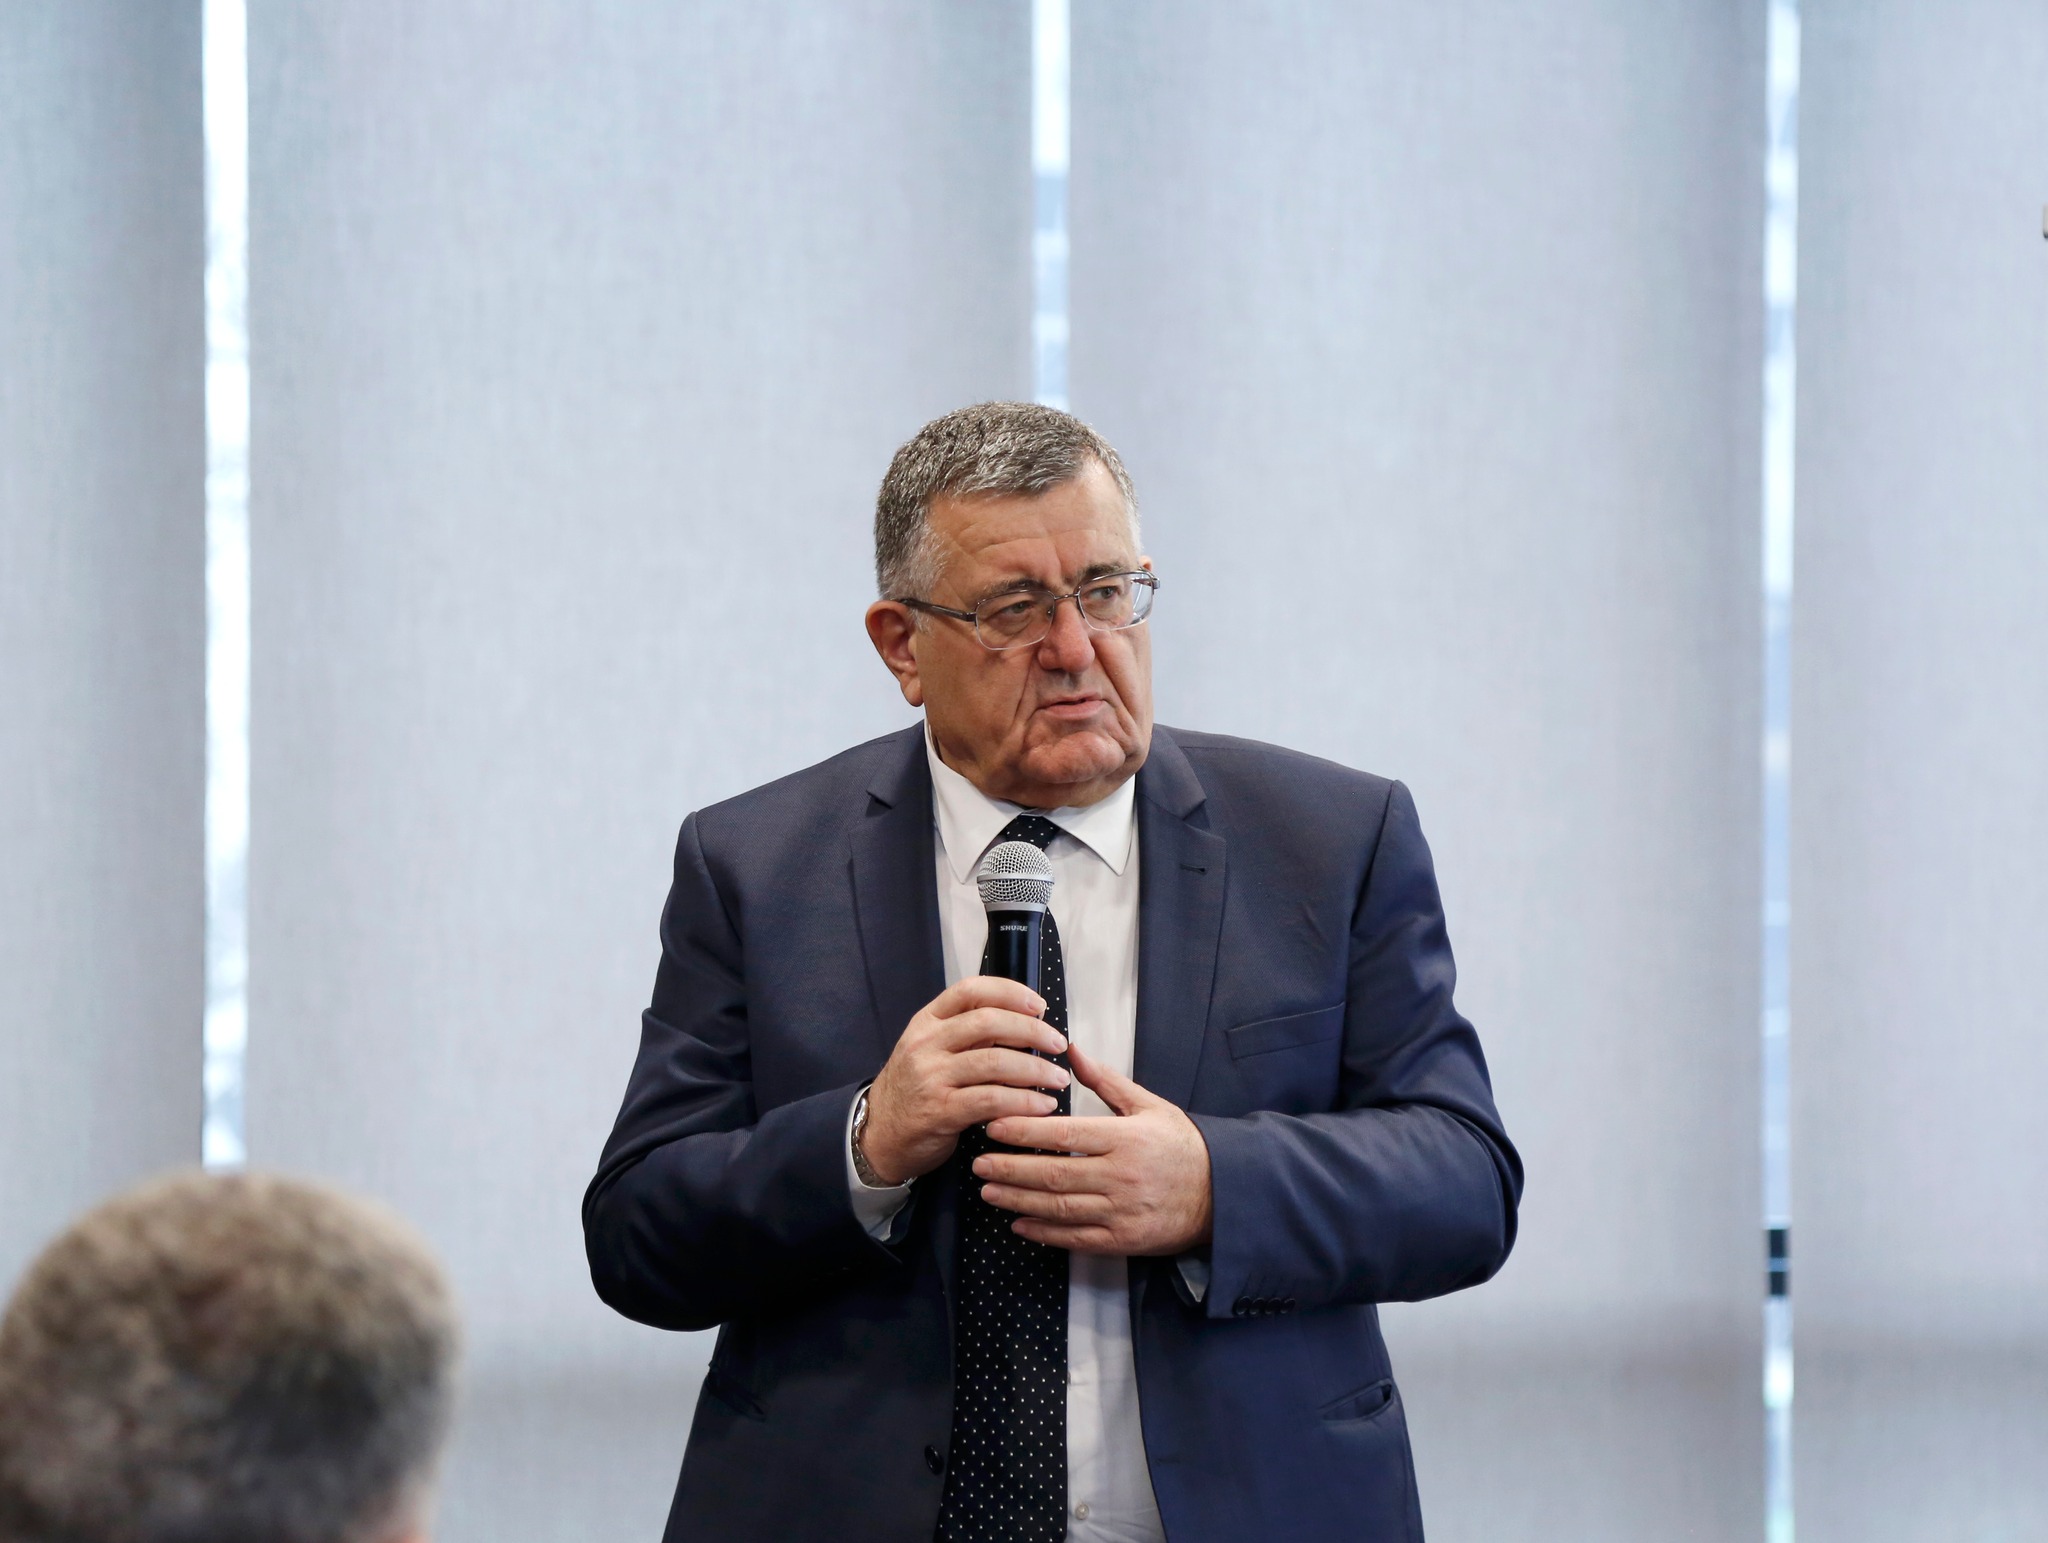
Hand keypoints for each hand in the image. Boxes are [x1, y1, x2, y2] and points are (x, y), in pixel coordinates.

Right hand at [861, 976, 1071, 1184]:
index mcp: (928, 1021)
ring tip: (1058, 1079)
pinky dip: (1024, 1102)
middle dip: (1032, 1031)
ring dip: (1035, 1070)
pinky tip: (1042, 1106)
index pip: (971, 990)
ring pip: (995, 1062)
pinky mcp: (940, 1111)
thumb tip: (1025, 1023)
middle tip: (1058, 1044)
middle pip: (988, 1022)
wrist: (879, 1134)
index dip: (1010, 992)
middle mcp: (926, 1043)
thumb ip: (969, 1035)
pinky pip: (992, 1100)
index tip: (1039, 1006)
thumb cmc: (915, 1089)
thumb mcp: (931, 1050)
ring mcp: (931, 1077)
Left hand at [975, 1042, 1213, 1254]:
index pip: (1063, 1136)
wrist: (1222, 1193)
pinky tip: (1019, 1225)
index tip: (993, 1128)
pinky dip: (1044, 1234)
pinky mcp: (1122, 1240)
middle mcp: (1119, 1177)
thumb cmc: (1182, 1145)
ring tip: (988, 1192)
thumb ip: (1107, 1081)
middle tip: (978, 1165)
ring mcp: (1120, 1212)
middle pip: (1053, 1174)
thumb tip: (1072, 1050)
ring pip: (1058, 1208)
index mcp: (1124, 1139)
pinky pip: (1075, 1238)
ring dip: (1018, 1201)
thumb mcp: (1149, 1105)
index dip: (1024, 1133)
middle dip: (1009, 1170)